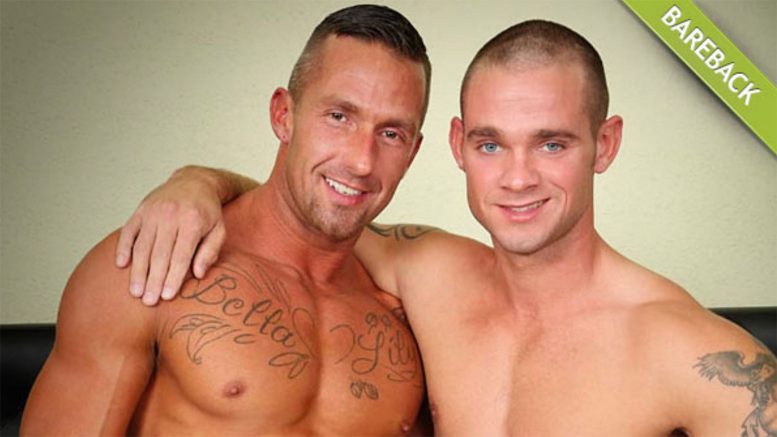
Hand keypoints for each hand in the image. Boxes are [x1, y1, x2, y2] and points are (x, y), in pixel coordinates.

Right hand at [115, 169, 225, 305]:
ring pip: (142, 245)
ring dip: (137, 270)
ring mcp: (153, 212)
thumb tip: (198, 274)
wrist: (194, 182)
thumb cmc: (208, 212)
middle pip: (159, 253)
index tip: (167, 296)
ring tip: (136, 292)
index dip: (173, 276)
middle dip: (153, 280)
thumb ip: (210, 251)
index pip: (181, 255)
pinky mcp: (140, 210)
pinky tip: (121, 265)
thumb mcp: (219, 229)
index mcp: (192, 221)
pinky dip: (123, 248)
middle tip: (148, 301)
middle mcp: (170, 215)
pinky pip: (128, 231)